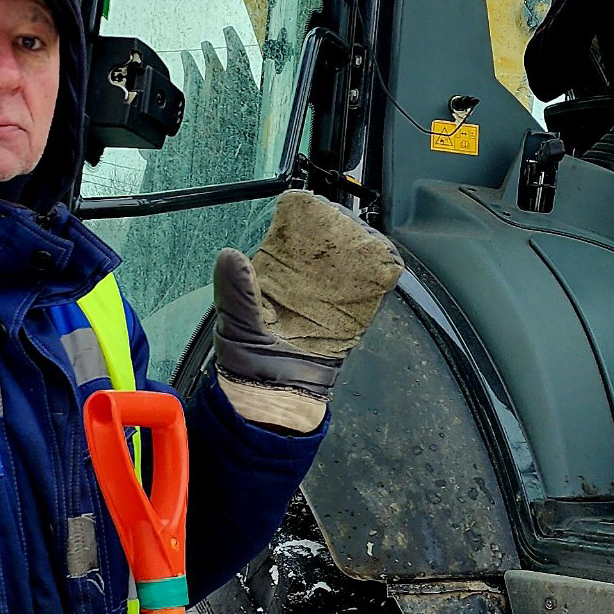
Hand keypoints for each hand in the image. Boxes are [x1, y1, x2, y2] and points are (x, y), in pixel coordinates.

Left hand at [212, 191, 401, 431]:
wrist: (276, 405)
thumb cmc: (248, 365)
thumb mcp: (236, 324)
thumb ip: (236, 291)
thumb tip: (230, 253)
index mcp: (272, 281)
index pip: (292, 240)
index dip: (304, 221)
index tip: (312, 208)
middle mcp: (302, 287)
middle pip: (326, 247)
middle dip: (336, 229)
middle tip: (343, 219)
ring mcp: (330, 302)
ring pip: (351, 264)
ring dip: (361, 246)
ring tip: (364, 235)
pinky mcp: (352, 320)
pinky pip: (370, 292)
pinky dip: (380, 274)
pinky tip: (383, 259)